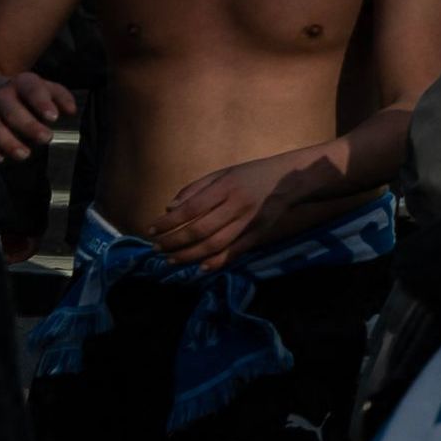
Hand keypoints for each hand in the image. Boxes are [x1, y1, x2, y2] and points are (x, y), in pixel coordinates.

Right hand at [0, 68, 74, 160]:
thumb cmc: (25, 94)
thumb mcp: (44, 88)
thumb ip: (60, 97)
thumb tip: (71, 111)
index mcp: (21, 83)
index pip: (31, 89)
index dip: (42, 102)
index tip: (54, 117)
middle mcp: (1, 95)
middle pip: (11, 110)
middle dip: (28, 125)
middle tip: (46, 138)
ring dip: (8, 142)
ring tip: (25, 155)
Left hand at [158, 144, 346, 271]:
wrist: (289, 179)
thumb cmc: (251, 174)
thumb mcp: (222, 173)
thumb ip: (195, 189)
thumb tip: (169, 208)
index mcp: (226, 186)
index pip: (190, 208)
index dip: (168, 222)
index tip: (151, 229)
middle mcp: (237, 205)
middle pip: (200, 229)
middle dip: (174, 241)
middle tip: (156, 248)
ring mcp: (249, 222)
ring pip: (215, 245)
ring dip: (189, 255)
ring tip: (171, 259)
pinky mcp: (258, 234)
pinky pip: (235, 252)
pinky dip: (216, 262)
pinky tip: (200, 267)